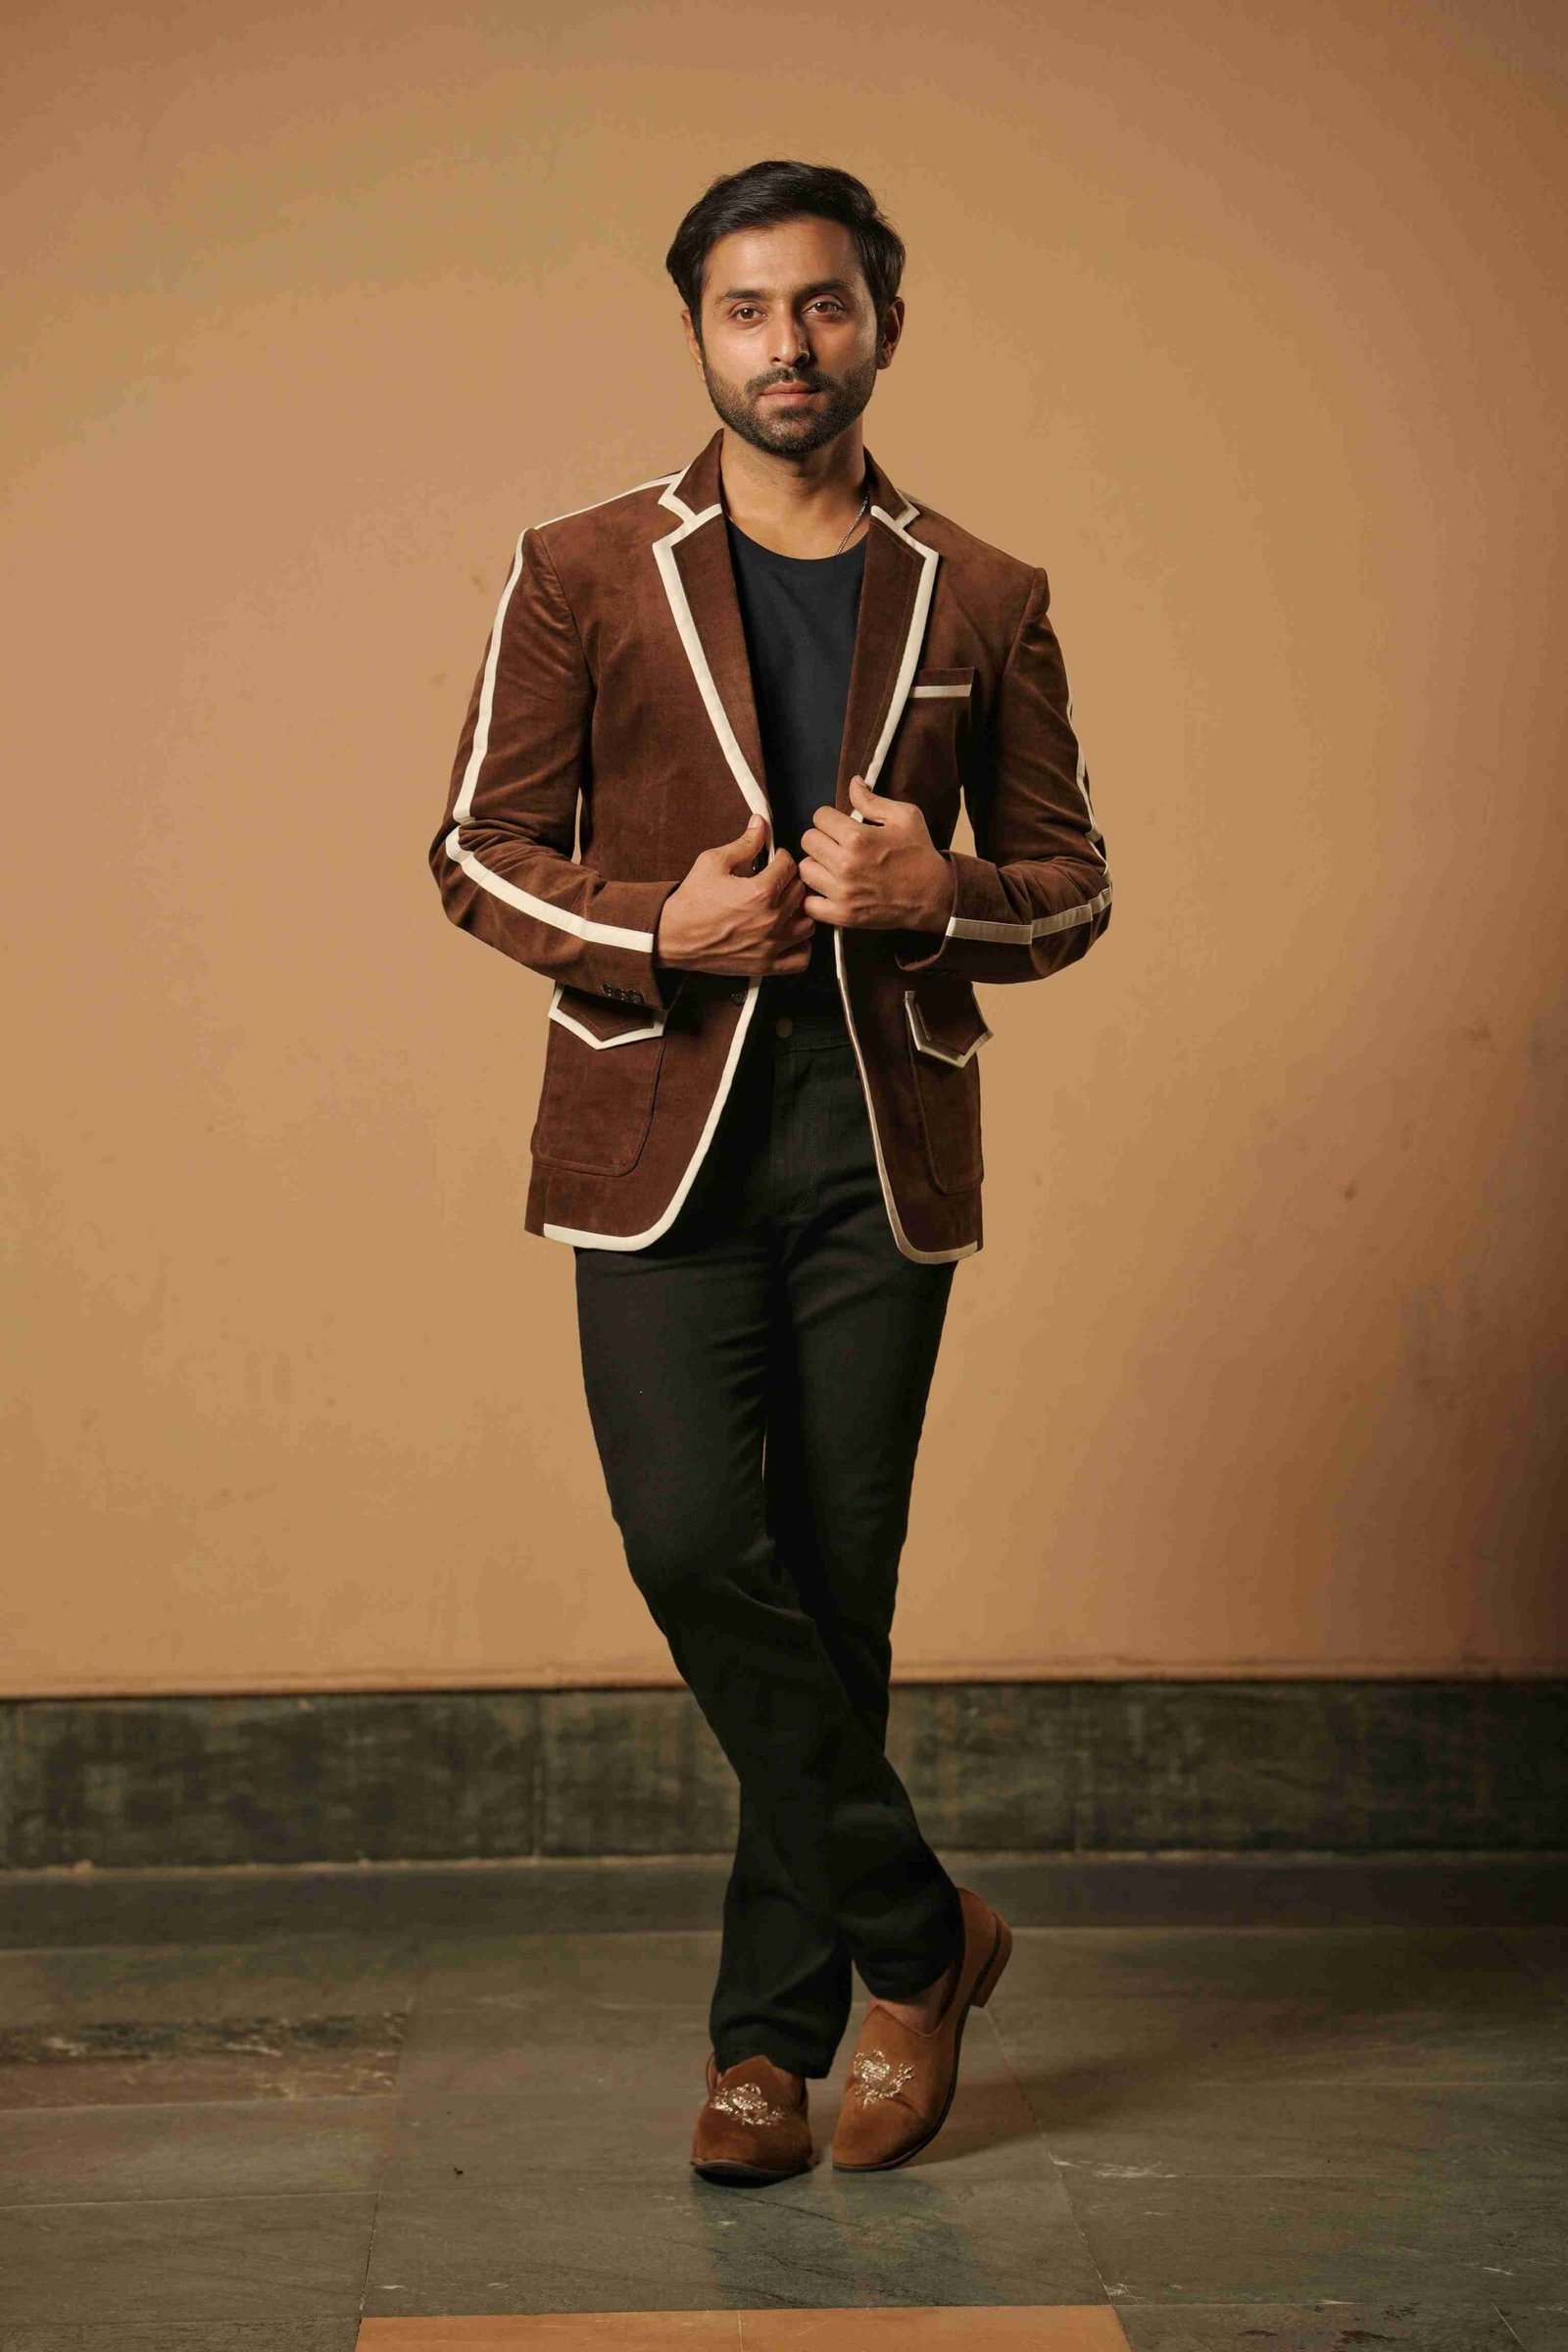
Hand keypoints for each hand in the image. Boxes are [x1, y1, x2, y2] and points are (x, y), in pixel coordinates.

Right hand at [654, 813, 814, 975]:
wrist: (672, 936)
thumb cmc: (690, 902)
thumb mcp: (713, 862)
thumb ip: (744, 843)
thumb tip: (760, 824)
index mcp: (760, 893)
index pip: (790, 866)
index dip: (782, 857)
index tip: (775, 860)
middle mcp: (770, 920)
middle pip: (801, 892)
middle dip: (790, 881)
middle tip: (777, 880)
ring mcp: (770, 945)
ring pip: (807, 924)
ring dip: (799, 912)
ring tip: (784, 906)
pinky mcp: (765, 965)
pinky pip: (801, 958)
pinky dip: (800, 947)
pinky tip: (788, 935)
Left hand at [798, 776, 954, 931]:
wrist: (933, 895)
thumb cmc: (919, 855)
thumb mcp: (904, 817)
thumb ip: (872, 800)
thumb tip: (853, 783)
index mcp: (858, 838)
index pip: (819, 816)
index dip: (830, 818)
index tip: (840, 826)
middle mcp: (845, 865)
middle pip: (808, 840)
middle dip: (822, 838)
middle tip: (837, 845)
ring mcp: (842, 892)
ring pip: (805, 869)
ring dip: (816, 865)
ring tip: (831, 866)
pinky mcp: (842, 915)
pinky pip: (809, 904)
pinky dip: (814, 897)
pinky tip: (827, 890)